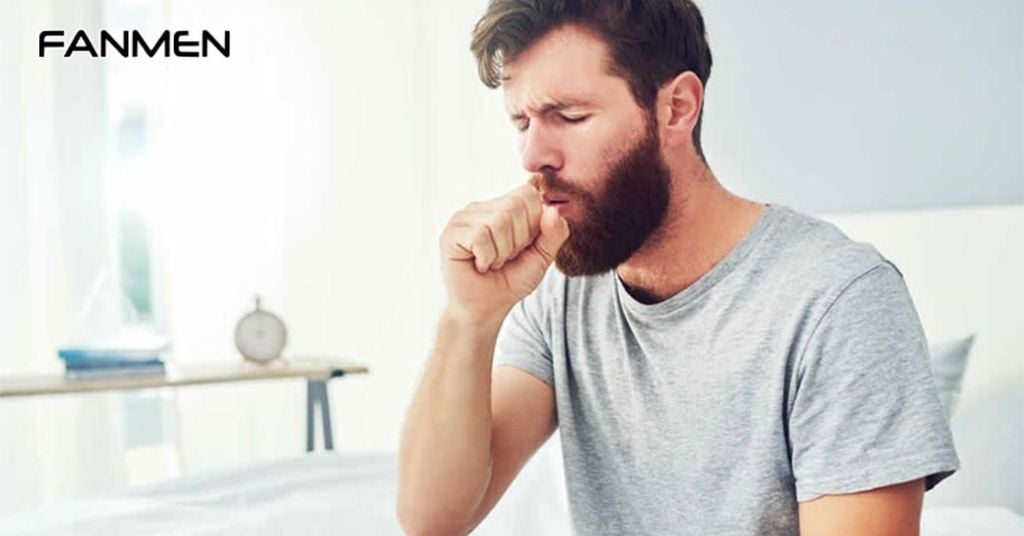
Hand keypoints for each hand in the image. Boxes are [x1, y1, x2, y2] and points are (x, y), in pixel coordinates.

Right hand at [440, 182, 569, 323]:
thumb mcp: (541, 257)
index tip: (521, 247)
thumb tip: (554, 210)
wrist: (485, 309)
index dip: (532, 225)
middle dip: (517, 242)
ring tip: (491, 262)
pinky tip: (478, 264)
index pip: (528, 195)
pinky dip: (486, 257)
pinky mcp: (451, 233)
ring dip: (501, 252)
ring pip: (498, 221)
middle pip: (514, 207)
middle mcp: (482, 207)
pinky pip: (480, 236)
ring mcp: (463, 218)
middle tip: (504, 258)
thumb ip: (554, 234)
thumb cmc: (510, 281)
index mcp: (503, 206)